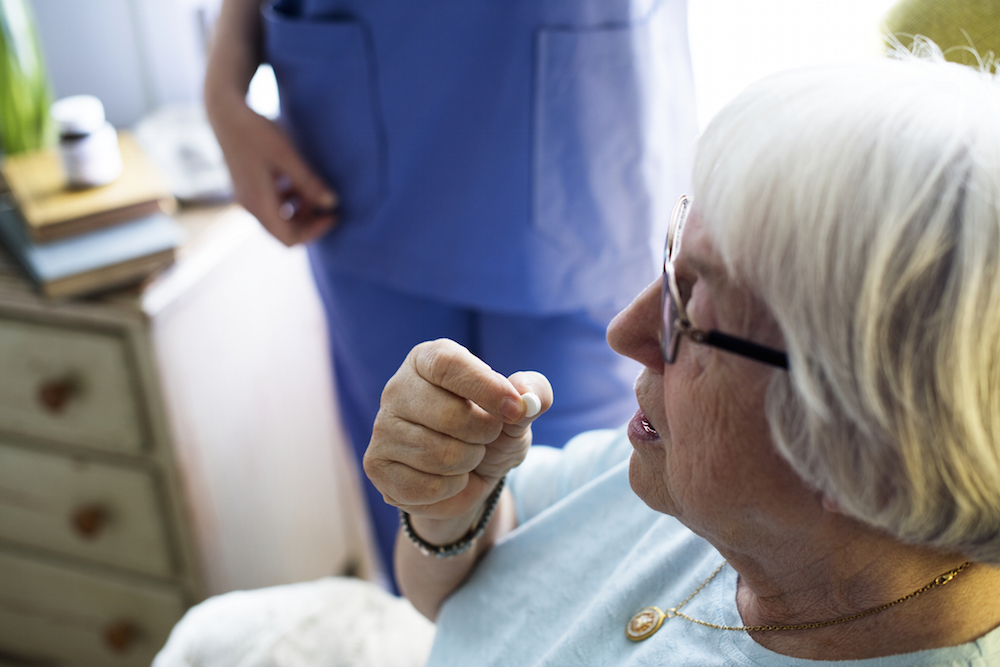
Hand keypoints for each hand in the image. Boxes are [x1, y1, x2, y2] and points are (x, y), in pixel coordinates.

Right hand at [210, 98, 337, 245]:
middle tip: (328, 204)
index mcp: (259, 202)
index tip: (334, 215)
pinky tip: (296, 179)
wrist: (225, 112)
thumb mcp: (287, 155)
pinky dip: (287, 200)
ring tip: (313, 188)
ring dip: (299, 210)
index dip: (315, 231)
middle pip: (284, 232)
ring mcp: (245, 197)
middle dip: (309, 222)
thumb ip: (309, 181)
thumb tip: (332, 203)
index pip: (290, 238)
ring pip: (278, 219)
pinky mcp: (246, 188)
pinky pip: (270, 205)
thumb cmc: (256, 131)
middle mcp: (249, 206)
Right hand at [364, 339, 551, 529]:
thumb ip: (533, 393)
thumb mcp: (520, 409)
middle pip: (448, 415)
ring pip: (440, 456)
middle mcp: (397, 388)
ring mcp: (382, 427)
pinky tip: (448, 479)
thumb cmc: (492, 429)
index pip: (450, 364)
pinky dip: (451, 489)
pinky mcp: (377, 465)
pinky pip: (426, 487)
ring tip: (466, 456)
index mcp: (429, 359)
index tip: (516, 410)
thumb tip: (526, 395)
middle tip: (485, 437)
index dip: (487, 388)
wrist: (469, 474)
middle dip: (483, 435)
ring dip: (469, 463)